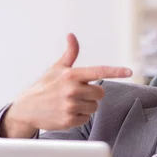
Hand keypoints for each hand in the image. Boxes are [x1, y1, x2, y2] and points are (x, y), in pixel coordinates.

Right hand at [2, 33, 132, 137]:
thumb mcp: (56, 68)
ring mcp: (70, 106)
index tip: (130, 71)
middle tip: (78, 94)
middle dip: (93, 94)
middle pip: (100, 93)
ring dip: (86, 106)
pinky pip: (86, 118)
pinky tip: (67, 112)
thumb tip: (72, 35)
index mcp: (71, 75)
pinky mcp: (69, 120)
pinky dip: (79, 116)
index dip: (116, 71)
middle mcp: (71, 90)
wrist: (27, 109)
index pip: (98, 71)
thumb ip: (69, 54)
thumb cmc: (44, 86)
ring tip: (69, 103)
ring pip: (94, 107)